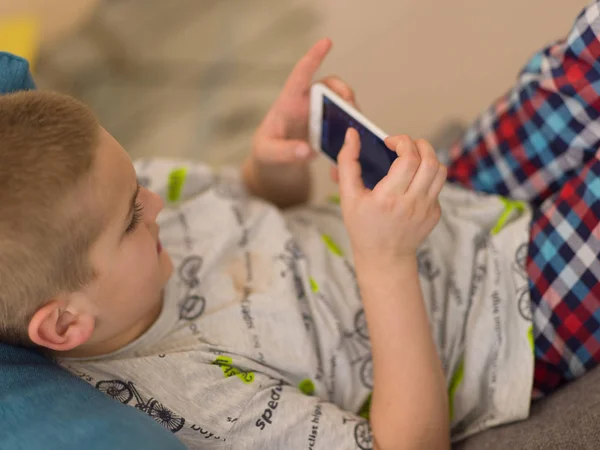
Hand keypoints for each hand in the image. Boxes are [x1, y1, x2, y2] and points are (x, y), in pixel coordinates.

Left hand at [253, 38, 357, 162]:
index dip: (313, 57)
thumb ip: (285, 152)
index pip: (300, 75)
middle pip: (328, 86)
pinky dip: (351, 126)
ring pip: (340, 102)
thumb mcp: (269, 153)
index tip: (327, 42)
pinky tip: (354, 138)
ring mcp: (317, 115)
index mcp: (288, 103)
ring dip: (350, 110)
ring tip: (355, 125)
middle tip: (349, 105)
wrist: (274, 163)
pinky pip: (343, 120)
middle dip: (342, 90)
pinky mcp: (326, 128)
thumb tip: (306, 151)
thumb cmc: (267, 151)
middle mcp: (305, 104)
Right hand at [337, 129, 445, 268]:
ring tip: (413, 157)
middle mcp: (412, 203)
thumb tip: (352, 134)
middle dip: (418, 144)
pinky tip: (412, 182)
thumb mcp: (348, 197)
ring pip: (440, 170)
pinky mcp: (435, 213)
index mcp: (389, 198)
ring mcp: (427, 209)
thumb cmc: (363, 228)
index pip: (409, 159)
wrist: (384, 258)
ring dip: (428, 157)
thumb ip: (347, 163)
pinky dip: (426, 176)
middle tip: (404, 145)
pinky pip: (437, 186)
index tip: (389, 142)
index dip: (402, 142)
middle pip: (430, 160)